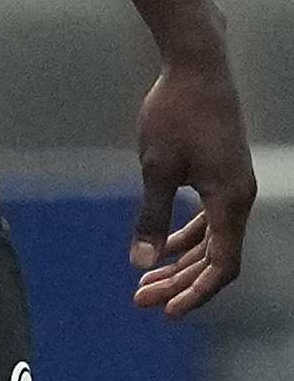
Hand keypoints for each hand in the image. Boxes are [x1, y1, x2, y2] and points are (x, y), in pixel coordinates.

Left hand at [134, 53, 253, 316]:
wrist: (197, 69)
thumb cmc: (176, 114)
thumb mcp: (156, 168)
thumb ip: (151, 217)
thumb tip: (142, 263)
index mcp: (230, 201)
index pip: (221, 264)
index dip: (197, 292)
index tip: (167, 311)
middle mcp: (239, 198)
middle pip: (216, 257)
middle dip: (180, 282)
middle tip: (141, 300)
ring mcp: (232, 187)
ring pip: (212, 240)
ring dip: (181, 262)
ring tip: (145, 281)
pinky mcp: (222, 175)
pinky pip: (208, 220)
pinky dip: (186, 238)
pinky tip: (161, 248)